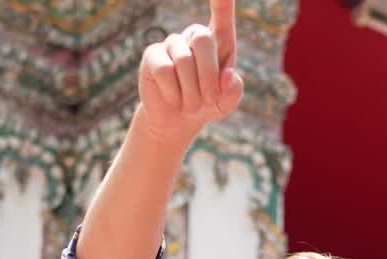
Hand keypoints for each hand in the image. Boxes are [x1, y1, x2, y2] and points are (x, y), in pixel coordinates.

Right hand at [136, 0, 244, 143]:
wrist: (177, 120)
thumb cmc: (206, 105)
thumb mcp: (226, 102)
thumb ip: (234, 90)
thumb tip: (226, 76)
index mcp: (218, 42)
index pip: (222, 16)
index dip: (222, 1)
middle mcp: (194, 36)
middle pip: (203, 39)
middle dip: (208, 75)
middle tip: (210, 101)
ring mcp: (172, 44)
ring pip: (184, 60)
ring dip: (192, 91)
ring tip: (192, 106)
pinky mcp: (152, 56)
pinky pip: (165, 70)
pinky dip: (174, 92)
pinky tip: (174, 100)